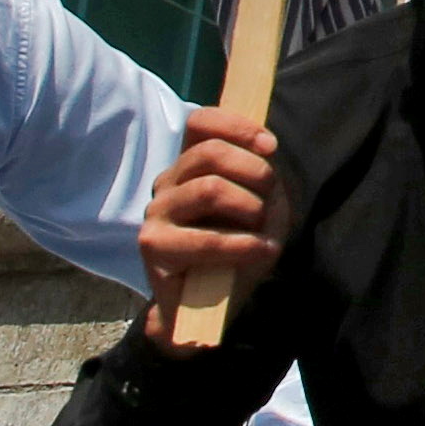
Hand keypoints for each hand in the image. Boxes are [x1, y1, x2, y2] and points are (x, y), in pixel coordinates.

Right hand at [136, 109, 284, 330]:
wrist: (214, 302)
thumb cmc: (240, 245)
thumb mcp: (261, 203)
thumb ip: (259, 174)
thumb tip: (265, 148)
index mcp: (191, 164)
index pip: (201, 122)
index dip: (237, 126)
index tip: (271, 147)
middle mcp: (168, 182)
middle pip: (209, 152)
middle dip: (254, 172)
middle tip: (270, 200)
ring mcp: (157, 212)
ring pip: (209, 188)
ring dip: (250, 208)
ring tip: (262, 233)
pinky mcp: (154, 247)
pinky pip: (205, 238)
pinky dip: (243, 245)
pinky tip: (260, 251)